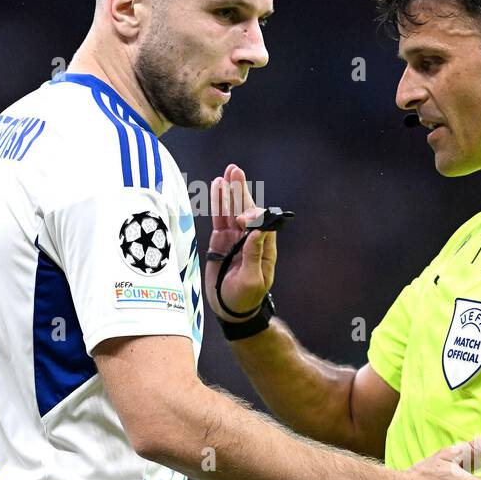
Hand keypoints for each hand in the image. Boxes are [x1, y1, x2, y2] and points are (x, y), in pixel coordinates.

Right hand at [205, 163, 276, 320]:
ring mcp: (234, 237)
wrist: (229, 309)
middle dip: (241, 191)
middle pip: (246, 209)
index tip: (241, 220)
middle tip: (235, 170)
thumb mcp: (252, 280)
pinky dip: (217, 202)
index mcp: (263, 247)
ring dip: (229, 191)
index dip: (252, 214)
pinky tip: (217, 186)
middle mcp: (250, 238)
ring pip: (231, 210)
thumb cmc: (245, 298)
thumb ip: (254, 255)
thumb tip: (259, 230)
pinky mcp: (220, 240)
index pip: (260, 222)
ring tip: (227, 172)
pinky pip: (218, 218)